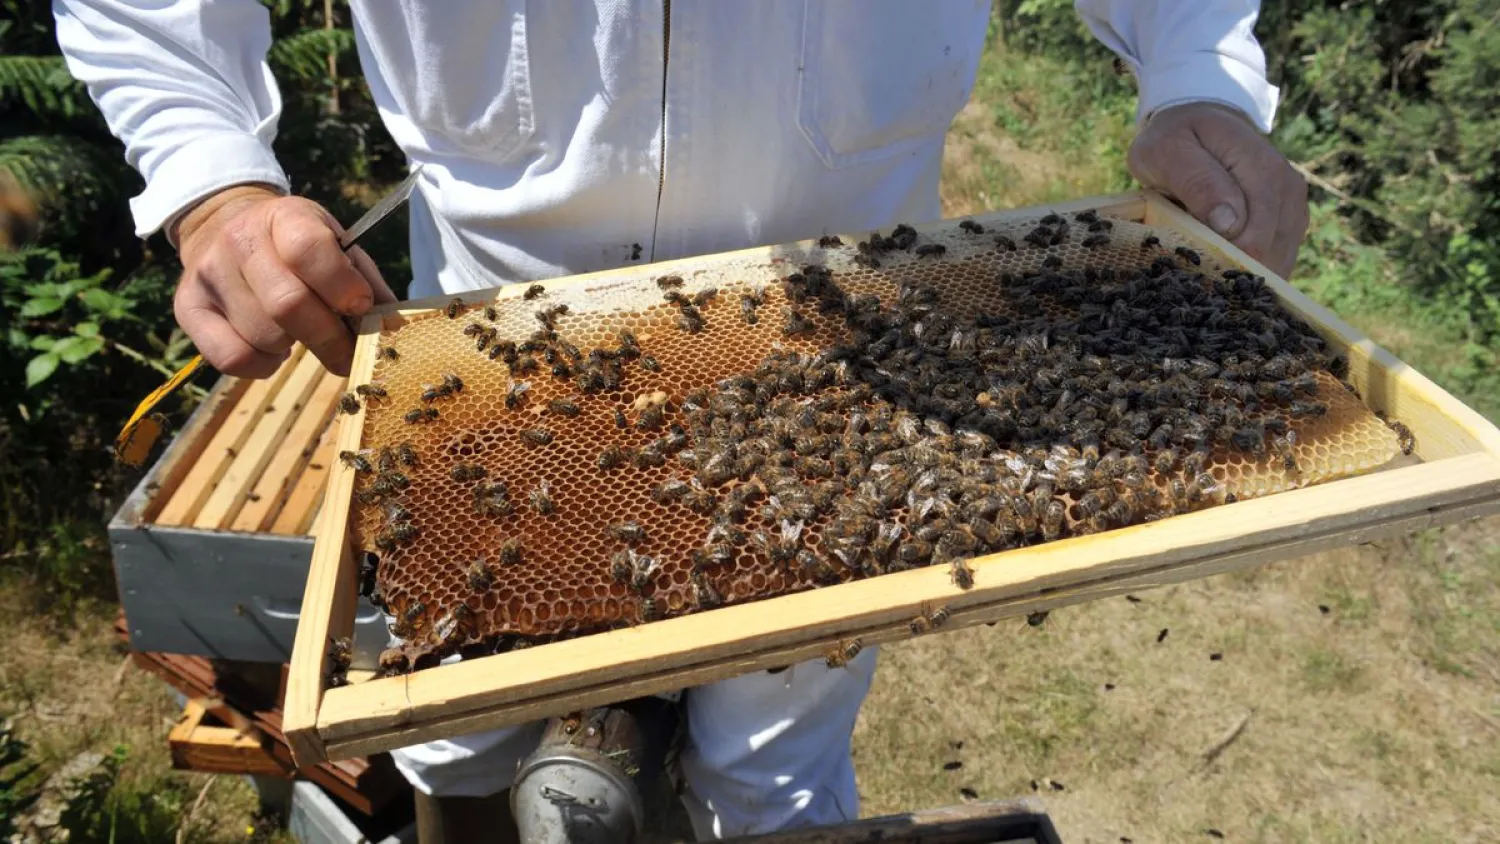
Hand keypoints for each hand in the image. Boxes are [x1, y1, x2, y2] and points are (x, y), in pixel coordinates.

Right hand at [172, 185, 394, 377]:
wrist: (227, 227)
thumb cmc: (299, 248)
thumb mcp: (337, 247)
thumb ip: (367, 285)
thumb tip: (395, 329)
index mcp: (285, 216)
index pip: (309, 250)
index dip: (343, 288)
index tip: (360, 308)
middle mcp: (239, 240)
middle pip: (287, 305)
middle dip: (329, 338)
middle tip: (347, 352)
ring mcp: (208, 273)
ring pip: (262, 336)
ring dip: (294, 347)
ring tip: (300, 334)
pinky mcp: (187, 307)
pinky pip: (232, 358)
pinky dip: (263, 366)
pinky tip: (273, 349)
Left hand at [1127, 102, 1308, 277]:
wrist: (1196, 124)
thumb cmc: (1175, 141)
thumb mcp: (1168, 152)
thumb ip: (1197, 182)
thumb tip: (1230, 224)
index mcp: (1260, 165)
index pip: (1258, 226)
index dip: (1229, 254)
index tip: (1197, 260)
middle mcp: (1286, 185)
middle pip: (1271, 248)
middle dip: (1234, 267)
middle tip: (1197, 269)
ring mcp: (1292, 204)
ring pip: (1278, 259)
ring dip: (1244, 272)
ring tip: (1208, 266)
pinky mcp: (1290, 221)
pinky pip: (1278, 260)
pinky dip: (1253, 271)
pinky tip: (1226, 268)